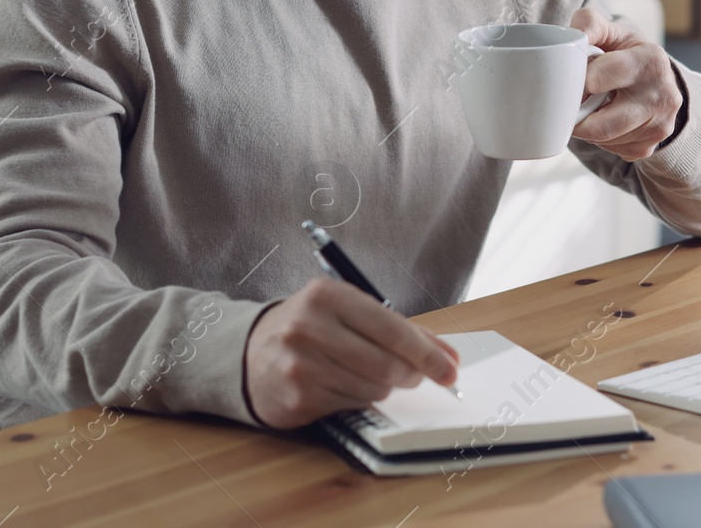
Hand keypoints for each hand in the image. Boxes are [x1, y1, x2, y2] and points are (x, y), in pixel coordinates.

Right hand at [243, 277, 459, 429]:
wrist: (250, 353)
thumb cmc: (311, 329)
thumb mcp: (348, 312)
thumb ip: (399, 329)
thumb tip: (448, 356)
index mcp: (327, 295)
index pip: (392, 328)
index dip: (427, 353)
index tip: (450, 370)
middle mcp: (309, 327)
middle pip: (387, 363)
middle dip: (411, 374)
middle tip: (415, 376)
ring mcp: (301, 364)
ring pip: (373, 387)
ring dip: (385, 387)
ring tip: (372, 375)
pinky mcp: (298, 397)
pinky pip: (352, 405)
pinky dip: (359, 398)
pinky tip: (345, 385)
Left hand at [569, 5, 683, 160]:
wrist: (653, 78)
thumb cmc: (624, 52)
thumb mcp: (610, 30)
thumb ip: (588, 23)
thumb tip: (574, 37)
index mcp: (652, 61)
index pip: (604, 76)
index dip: (582, 80)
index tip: (576, 79)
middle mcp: (663, 96)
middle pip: (603, 124)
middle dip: (579, 116)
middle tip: (571, 103)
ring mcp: (660, 125)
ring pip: (604, 140)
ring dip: (588, 127)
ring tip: (590, 106)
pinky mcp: (650, 145)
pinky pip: (613, 150)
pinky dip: (600, 139)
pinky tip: (605, 119)